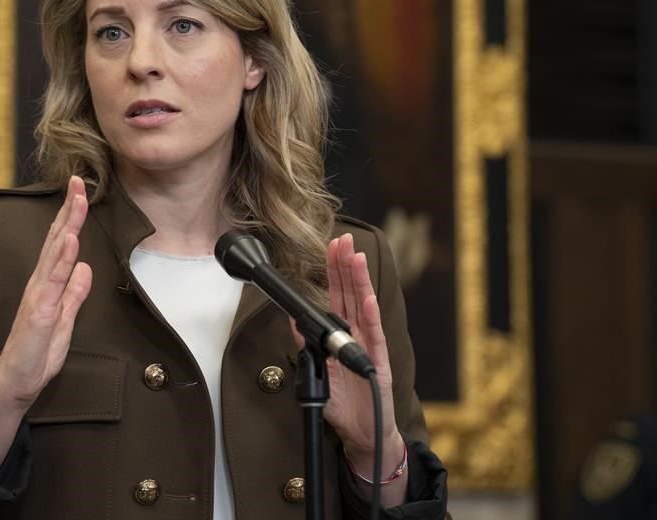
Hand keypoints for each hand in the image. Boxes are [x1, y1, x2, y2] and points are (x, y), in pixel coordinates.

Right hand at [0, 175, 93, 408]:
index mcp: (47, 285)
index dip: (71, 217)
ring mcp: (38, 297)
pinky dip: (61, 261)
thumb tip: (85, 268)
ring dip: (67, 225)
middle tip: (79, 180)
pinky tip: (71, 242)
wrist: (15, 384)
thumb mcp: (64, 321)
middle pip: (56, 239)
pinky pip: (52, 283)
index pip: (61, 244)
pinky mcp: (38, 314)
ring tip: (78, 199)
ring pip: (54, 254)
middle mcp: (40, 285)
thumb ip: (74, 295)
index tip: (81, 191)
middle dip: (68, 209)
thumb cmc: (37, 355)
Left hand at [290, 233, 405, 487]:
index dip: (334, 271)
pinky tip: (368, 297)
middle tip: (344, 238)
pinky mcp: (379, 363)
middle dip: (346, 265)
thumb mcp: (319, 371)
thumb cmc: (345, 403)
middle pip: (351, 293)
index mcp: (344, 334)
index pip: (338, 295)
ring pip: (364, 307)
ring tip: (356, 257)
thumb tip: (293, 320)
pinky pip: (374, 336)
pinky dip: (371, 316)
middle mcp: (358, 335)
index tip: (330, 246)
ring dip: (359, 282)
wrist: (364, 433)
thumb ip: (308, 345)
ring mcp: (370, 347)